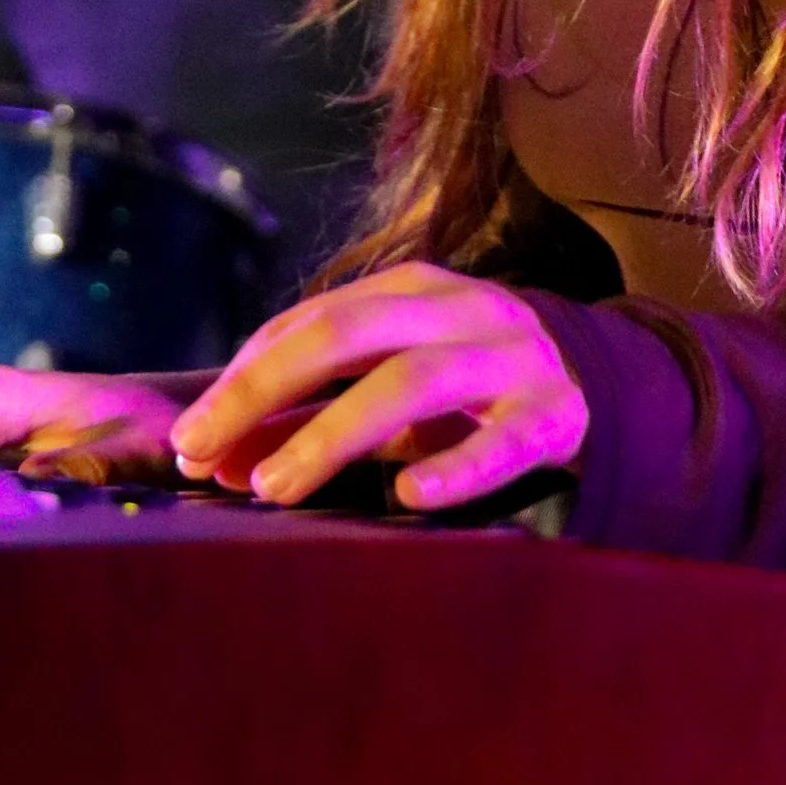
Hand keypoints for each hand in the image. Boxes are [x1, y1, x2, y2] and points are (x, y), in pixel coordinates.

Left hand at [172, 263, 586, 514]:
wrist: (596, 385)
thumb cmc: (468, 389)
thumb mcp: (391, 382)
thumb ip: (309, 416)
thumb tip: (214, 462)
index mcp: (409, 289)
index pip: (307, 323)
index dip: (241, 379)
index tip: (189, 439)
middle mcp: (458, 307)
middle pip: (344, 334)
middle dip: (263, 390)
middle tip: (204, 452)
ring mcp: (510, 357)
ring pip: (413, 380)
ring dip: (334, 433)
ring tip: (276, 486)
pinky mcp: (557, 414)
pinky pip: (504, 440)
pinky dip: (456, 467)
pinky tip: (411, 496)